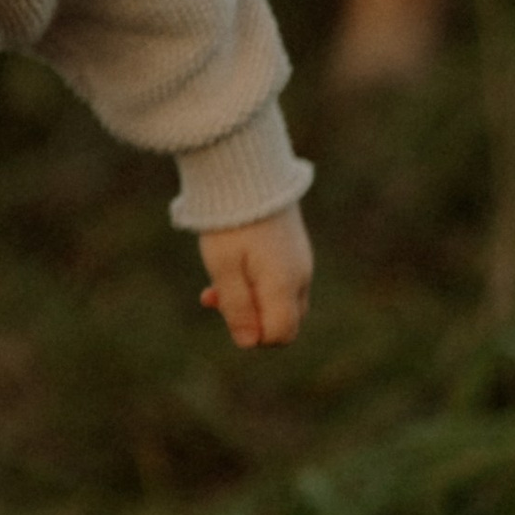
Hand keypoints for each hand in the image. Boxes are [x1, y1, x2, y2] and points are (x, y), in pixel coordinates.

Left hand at [198, 207, 313, 349]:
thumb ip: (237, 306)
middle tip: (213, 298)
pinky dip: (257, 283)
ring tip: (213, 285)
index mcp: (285, 283)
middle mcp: (300, 276)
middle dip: (252, 320)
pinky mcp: (293, 248)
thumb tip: (248, 343)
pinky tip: (230, 268)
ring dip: (251, 301)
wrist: (248, 171)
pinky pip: (280, 281)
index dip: (255, 337)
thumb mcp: (224, 267)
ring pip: (280, 301)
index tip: (225, 313)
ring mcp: (300, 261)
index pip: (281, 334)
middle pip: (284, 321)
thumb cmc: (231, 221)